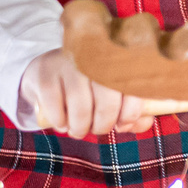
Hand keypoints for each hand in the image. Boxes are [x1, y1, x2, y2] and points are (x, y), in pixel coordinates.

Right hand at [21, 47, 154, 138]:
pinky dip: (60, 122)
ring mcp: (68, 63)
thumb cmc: (87, 89)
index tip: (122, 124)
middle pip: (107, 100)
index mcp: (117, 60)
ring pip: (81, 105)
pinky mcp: (44, 72)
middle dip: (103, 124)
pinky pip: (55, 106)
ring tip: (78, 130)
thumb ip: (132, 113)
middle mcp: (94, 57)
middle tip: (97, 129)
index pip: (132, 89)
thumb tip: (143, 124)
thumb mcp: (112, 98)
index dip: (130, 114)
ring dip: (81, 127)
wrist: (46, 72)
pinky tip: (62, 123)